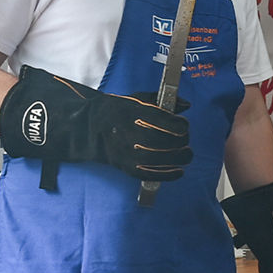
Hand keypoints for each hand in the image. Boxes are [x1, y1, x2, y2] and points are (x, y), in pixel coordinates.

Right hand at [0, 65, 191, 180]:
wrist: (86, 128)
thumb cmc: (116, 111)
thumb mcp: (137, 98)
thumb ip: (162, 100)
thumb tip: (187, 104)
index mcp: (133, 112)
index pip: (163, 121)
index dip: (179, 125)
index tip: (184, 126)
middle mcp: (129, 133)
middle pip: (164, 140)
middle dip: (181, 141)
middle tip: (186, 140)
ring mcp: (126, 152)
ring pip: (159, 158)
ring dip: (179, 158)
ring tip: (187, 154)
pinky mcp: (124, 167)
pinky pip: (149, 174)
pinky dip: (168, 174)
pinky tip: (180, 171)